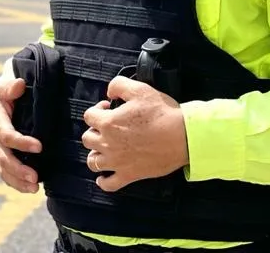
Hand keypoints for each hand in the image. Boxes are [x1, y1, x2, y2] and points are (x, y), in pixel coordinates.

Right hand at [0, 78, 42, 193]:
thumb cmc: (3, 95)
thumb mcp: (4, 87)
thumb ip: (11, 87)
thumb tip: (19, 85)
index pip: (7, 135)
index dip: (21, 142)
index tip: (39, 146)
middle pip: (4, 158)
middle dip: (18, 169)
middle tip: (35, 177)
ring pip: (3, 170)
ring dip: (18, 180)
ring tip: (34, 188)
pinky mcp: (0, 158)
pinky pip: (5, 174)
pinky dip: (16, 184)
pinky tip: (30, 189)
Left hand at [81, 76, 188, 191]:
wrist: (182, 136)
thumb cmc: (161, 113)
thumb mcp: (139, 89)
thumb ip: (118, 85)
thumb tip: (109, 92)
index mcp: (109, 123)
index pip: (89, 116)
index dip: (97, 109)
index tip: (108, 108)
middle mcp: (108, 144)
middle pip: (88, 139)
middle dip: (95, 130)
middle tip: (108, 127)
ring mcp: (117, 162)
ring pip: (93, 162)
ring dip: (95, 154)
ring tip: (104, 148)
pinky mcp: (129, 175)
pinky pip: (108, 184)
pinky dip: (103, 181)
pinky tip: (104, 176)